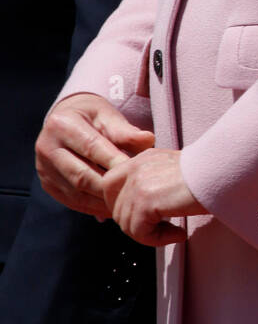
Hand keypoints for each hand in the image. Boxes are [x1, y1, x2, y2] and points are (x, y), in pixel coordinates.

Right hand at [35, 94, 155, 219]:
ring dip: (102, 202)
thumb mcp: (107, 116)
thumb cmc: (92, 117)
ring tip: (125, 204)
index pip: (91, 147)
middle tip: (133, 194)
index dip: (114, 162)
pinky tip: (110, 208)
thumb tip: (148, 140)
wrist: (67, 121)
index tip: (135, 172)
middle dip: (109, 187)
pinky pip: (71, 201)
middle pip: (81, 175)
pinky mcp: (47, 184)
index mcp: (62, 125)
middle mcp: (47, 147)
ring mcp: (44, 168)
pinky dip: (92, 207)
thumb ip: (125, 131)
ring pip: (76, 192)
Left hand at [102, 149, 208, 246]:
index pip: (110, 184)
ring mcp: (138, 184)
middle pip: (116, 209)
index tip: (143, 218)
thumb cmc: (210, 174)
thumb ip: (154, 184)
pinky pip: (140, 233)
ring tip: (175, 231)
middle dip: (137, 226)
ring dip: (151, 235)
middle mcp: (136, 168)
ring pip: (127, 225)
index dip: (120, 205)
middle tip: (163, 228)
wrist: (225, 171)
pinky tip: (179, 233)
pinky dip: (159, 240)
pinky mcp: (145, 201)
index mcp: (142, 158)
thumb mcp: (174, 172)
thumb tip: (141, 212)